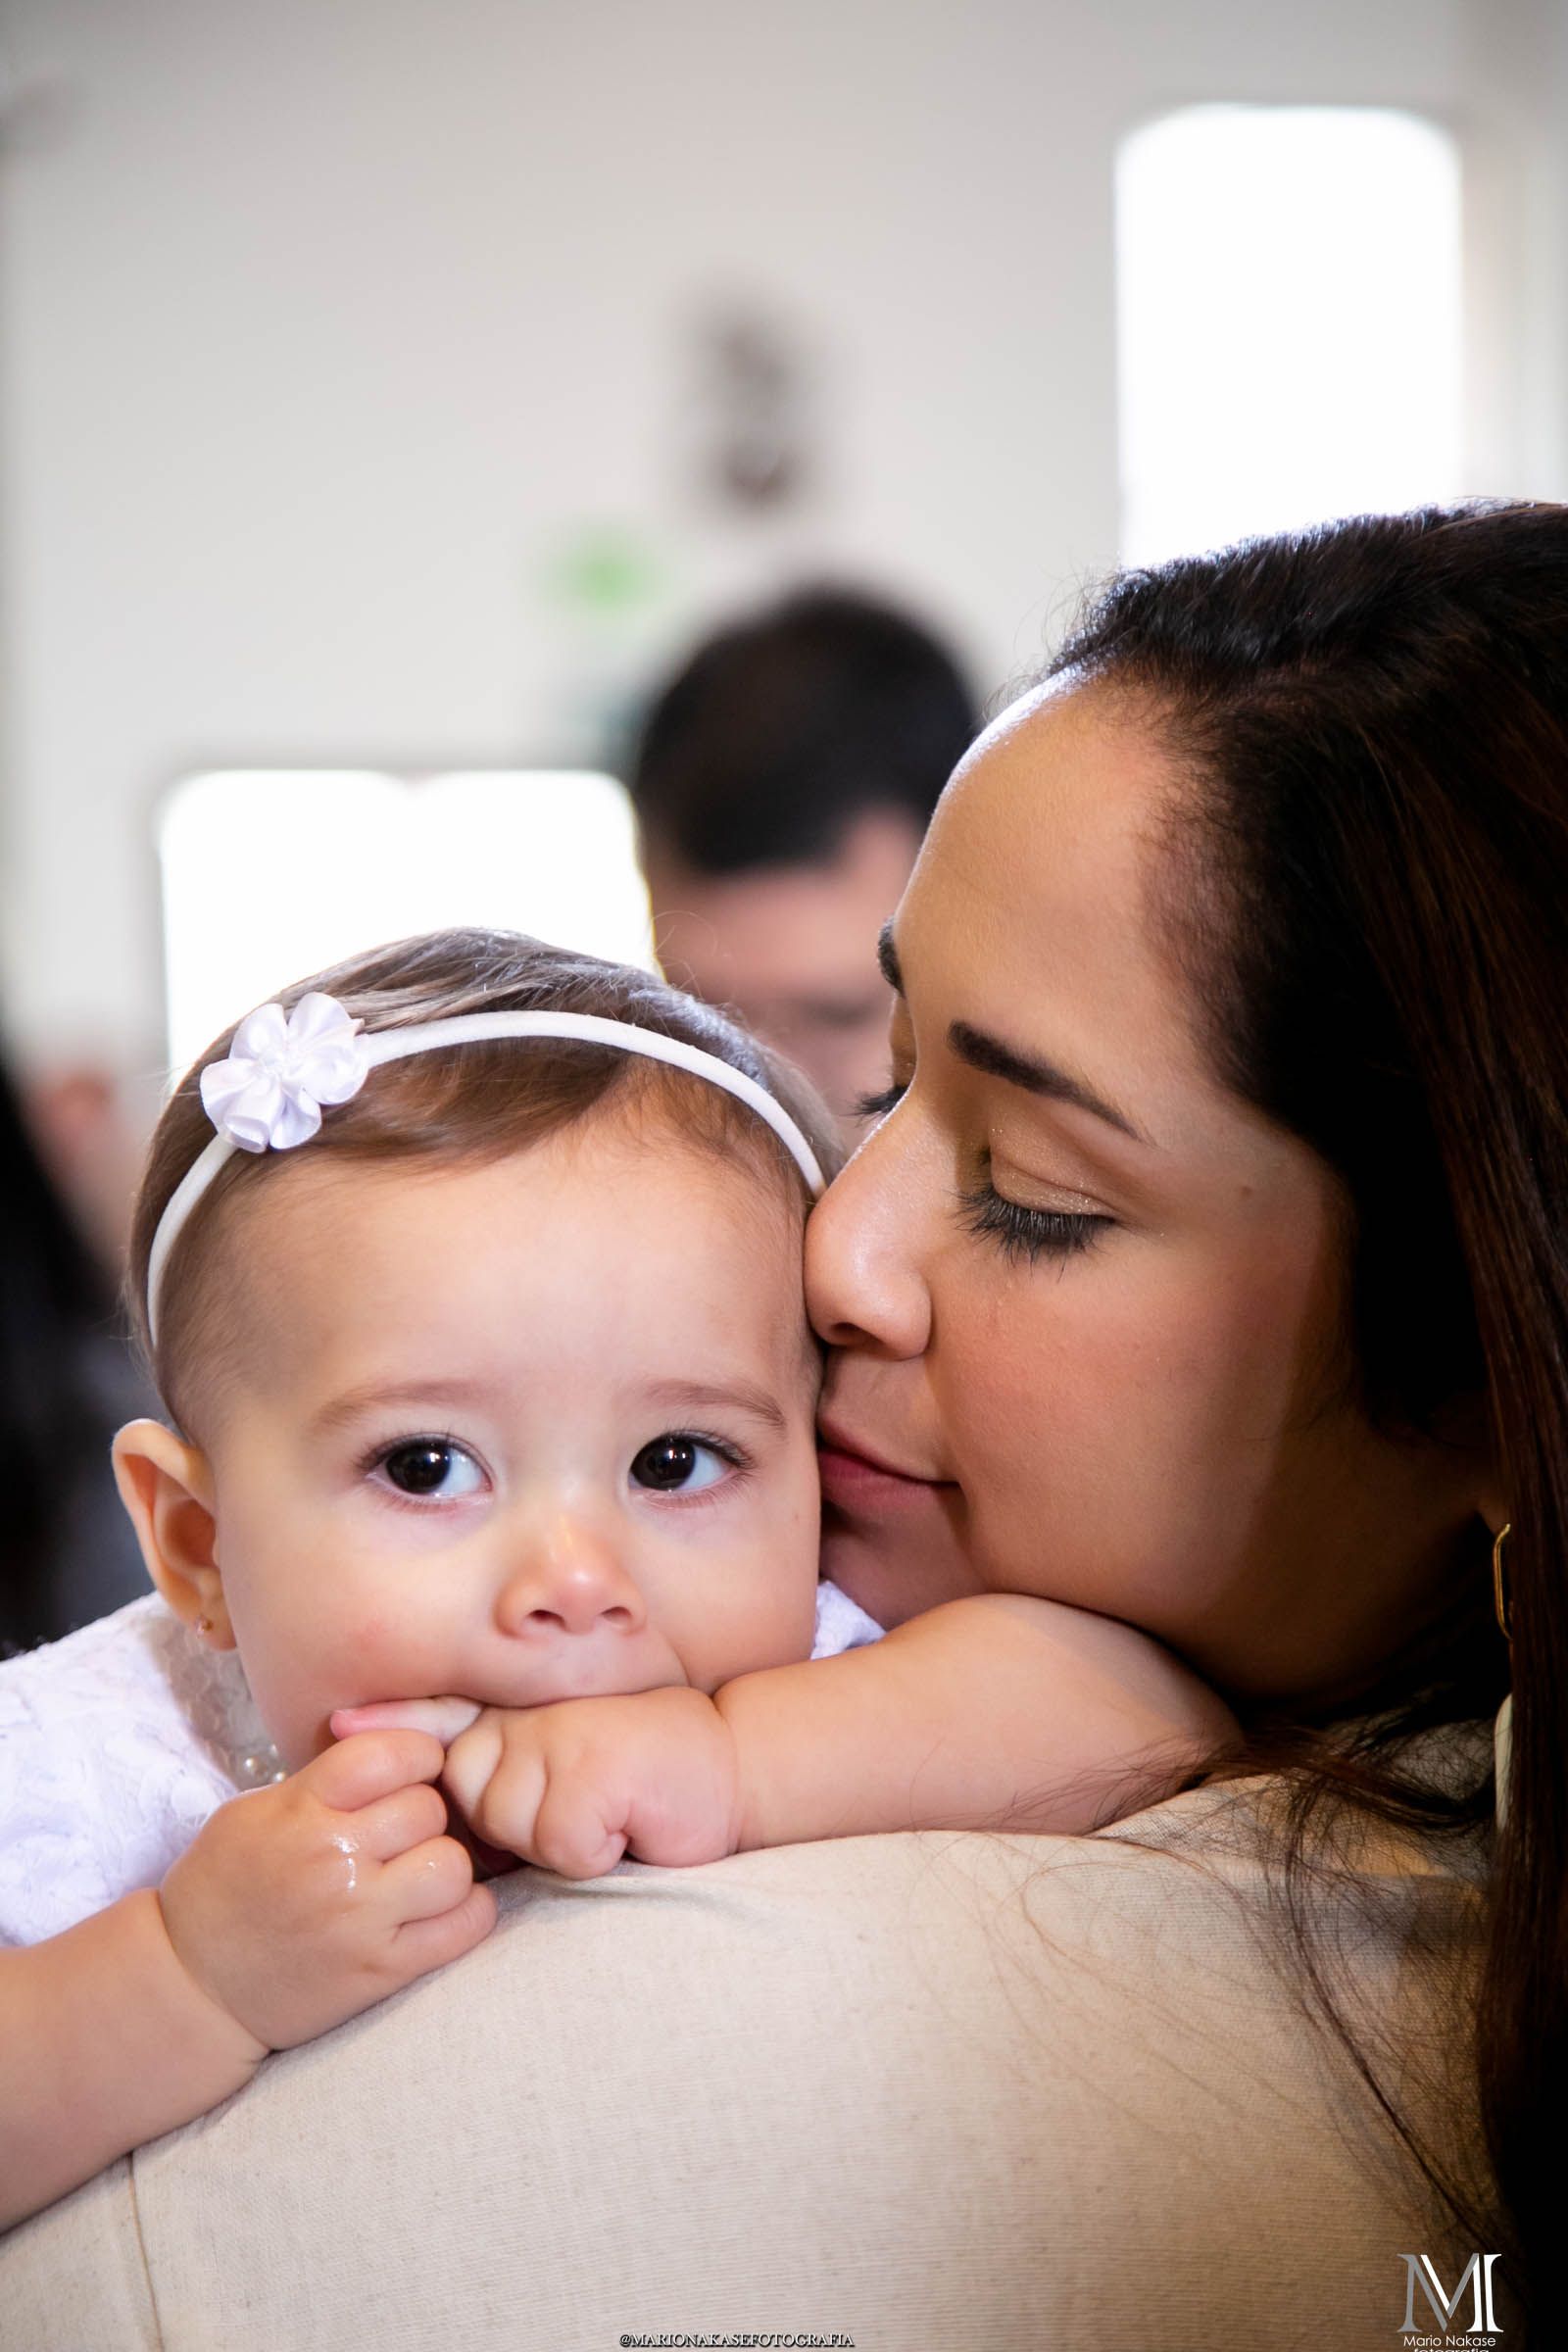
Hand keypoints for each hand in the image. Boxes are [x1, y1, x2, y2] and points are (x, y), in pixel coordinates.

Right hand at [159, 1729, 496, 2050]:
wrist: (193, 1987)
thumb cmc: (224, 1888)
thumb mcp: (254, 1813)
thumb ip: (322, 1782)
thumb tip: (395, 1756)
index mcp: (300, 1811)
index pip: (391, 1754)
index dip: (415, 1755)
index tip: (411, 1770)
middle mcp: (334, 1861)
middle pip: (428, 1808)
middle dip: (423, 1815)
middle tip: (401, 1833)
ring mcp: (360, 1920)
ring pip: (453, 1865)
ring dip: (444, 1865)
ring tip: (418, 1872)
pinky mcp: (380, 1972)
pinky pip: (464, 1926)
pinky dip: (466, 1913)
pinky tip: (441, 1909)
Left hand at [333, 1692, 741, 1879]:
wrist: (732, 1771)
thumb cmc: (650, 1788)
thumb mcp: (570, 1773)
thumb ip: (509, 1774)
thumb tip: (440, 1793)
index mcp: (527, 1719)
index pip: (445, 1718)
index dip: (393, 1725)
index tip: (341, 1726)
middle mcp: (536, 1719)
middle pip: (467, 1792)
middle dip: (506, 1824)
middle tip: (579, 1813)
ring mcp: (562, 1738)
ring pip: (509, 1821)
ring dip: (554, 1841)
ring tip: (608, 1818)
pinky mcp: (591, 1772)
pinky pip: (559, 1843)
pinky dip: (594, 1851)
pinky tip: (627, 1826)